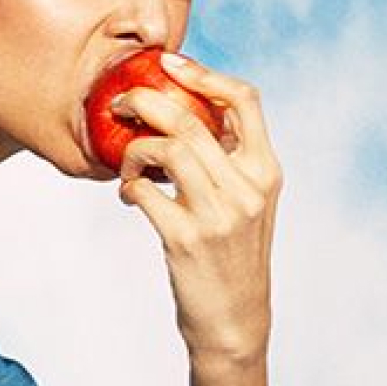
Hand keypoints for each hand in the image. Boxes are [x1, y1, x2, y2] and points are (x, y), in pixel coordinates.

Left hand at [111, 54, 282, 361]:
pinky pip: (144, 193)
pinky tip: (128, 196)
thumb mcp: (247, 206)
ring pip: (166, 149)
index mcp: (266, 171)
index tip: (169, 64)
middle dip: (146, 101)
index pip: (245, 100)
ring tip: (125, 164)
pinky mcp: (185, 240)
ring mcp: (218, 214)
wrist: (234, 321)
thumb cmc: (232, 258)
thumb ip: (229, 164)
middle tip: (120, 104)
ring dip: (133, 149)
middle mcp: (247, 188)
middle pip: (191, 119)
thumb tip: (188, 118)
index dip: (205, 74)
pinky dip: (128, 186)